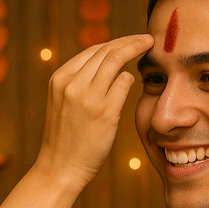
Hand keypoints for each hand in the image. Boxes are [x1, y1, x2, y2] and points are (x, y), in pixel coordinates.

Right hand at [36, 34, 153, 189]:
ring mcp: (88, 98)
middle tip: (147, 38)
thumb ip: (80, 83)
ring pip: (116, 60)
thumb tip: (109, 67)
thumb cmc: (65, 139)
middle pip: (106, 50)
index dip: (115, 42)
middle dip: (130, 40)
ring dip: (135, 50)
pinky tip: (137, 80)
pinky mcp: (104, 113)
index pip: (92, 50)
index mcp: (60, 79)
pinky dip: (131, 78)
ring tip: (149, 47)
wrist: (59, 169)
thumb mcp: (63, 103)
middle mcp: (72, 84)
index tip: (130, 40)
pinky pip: (124, 83)